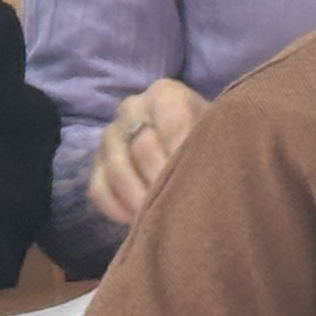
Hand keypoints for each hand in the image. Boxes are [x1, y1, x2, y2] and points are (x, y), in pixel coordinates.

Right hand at [84, 78, 207, 233]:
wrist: (194, 151)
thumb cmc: (211, 143)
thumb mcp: (219, 136)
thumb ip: (213, 145)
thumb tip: (200, 173)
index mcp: (165, 94)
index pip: (171, 120)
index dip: (183, 151)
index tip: (198, 177)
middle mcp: (132, 109)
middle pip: (142, 146)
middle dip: (163, 180)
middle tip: (182, 205)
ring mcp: (110, 138)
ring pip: (118, 169)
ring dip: (141, 198)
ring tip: (162, 217)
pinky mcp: (96, 168)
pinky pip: (99, 190)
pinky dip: (119, 208)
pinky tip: (140, 220)